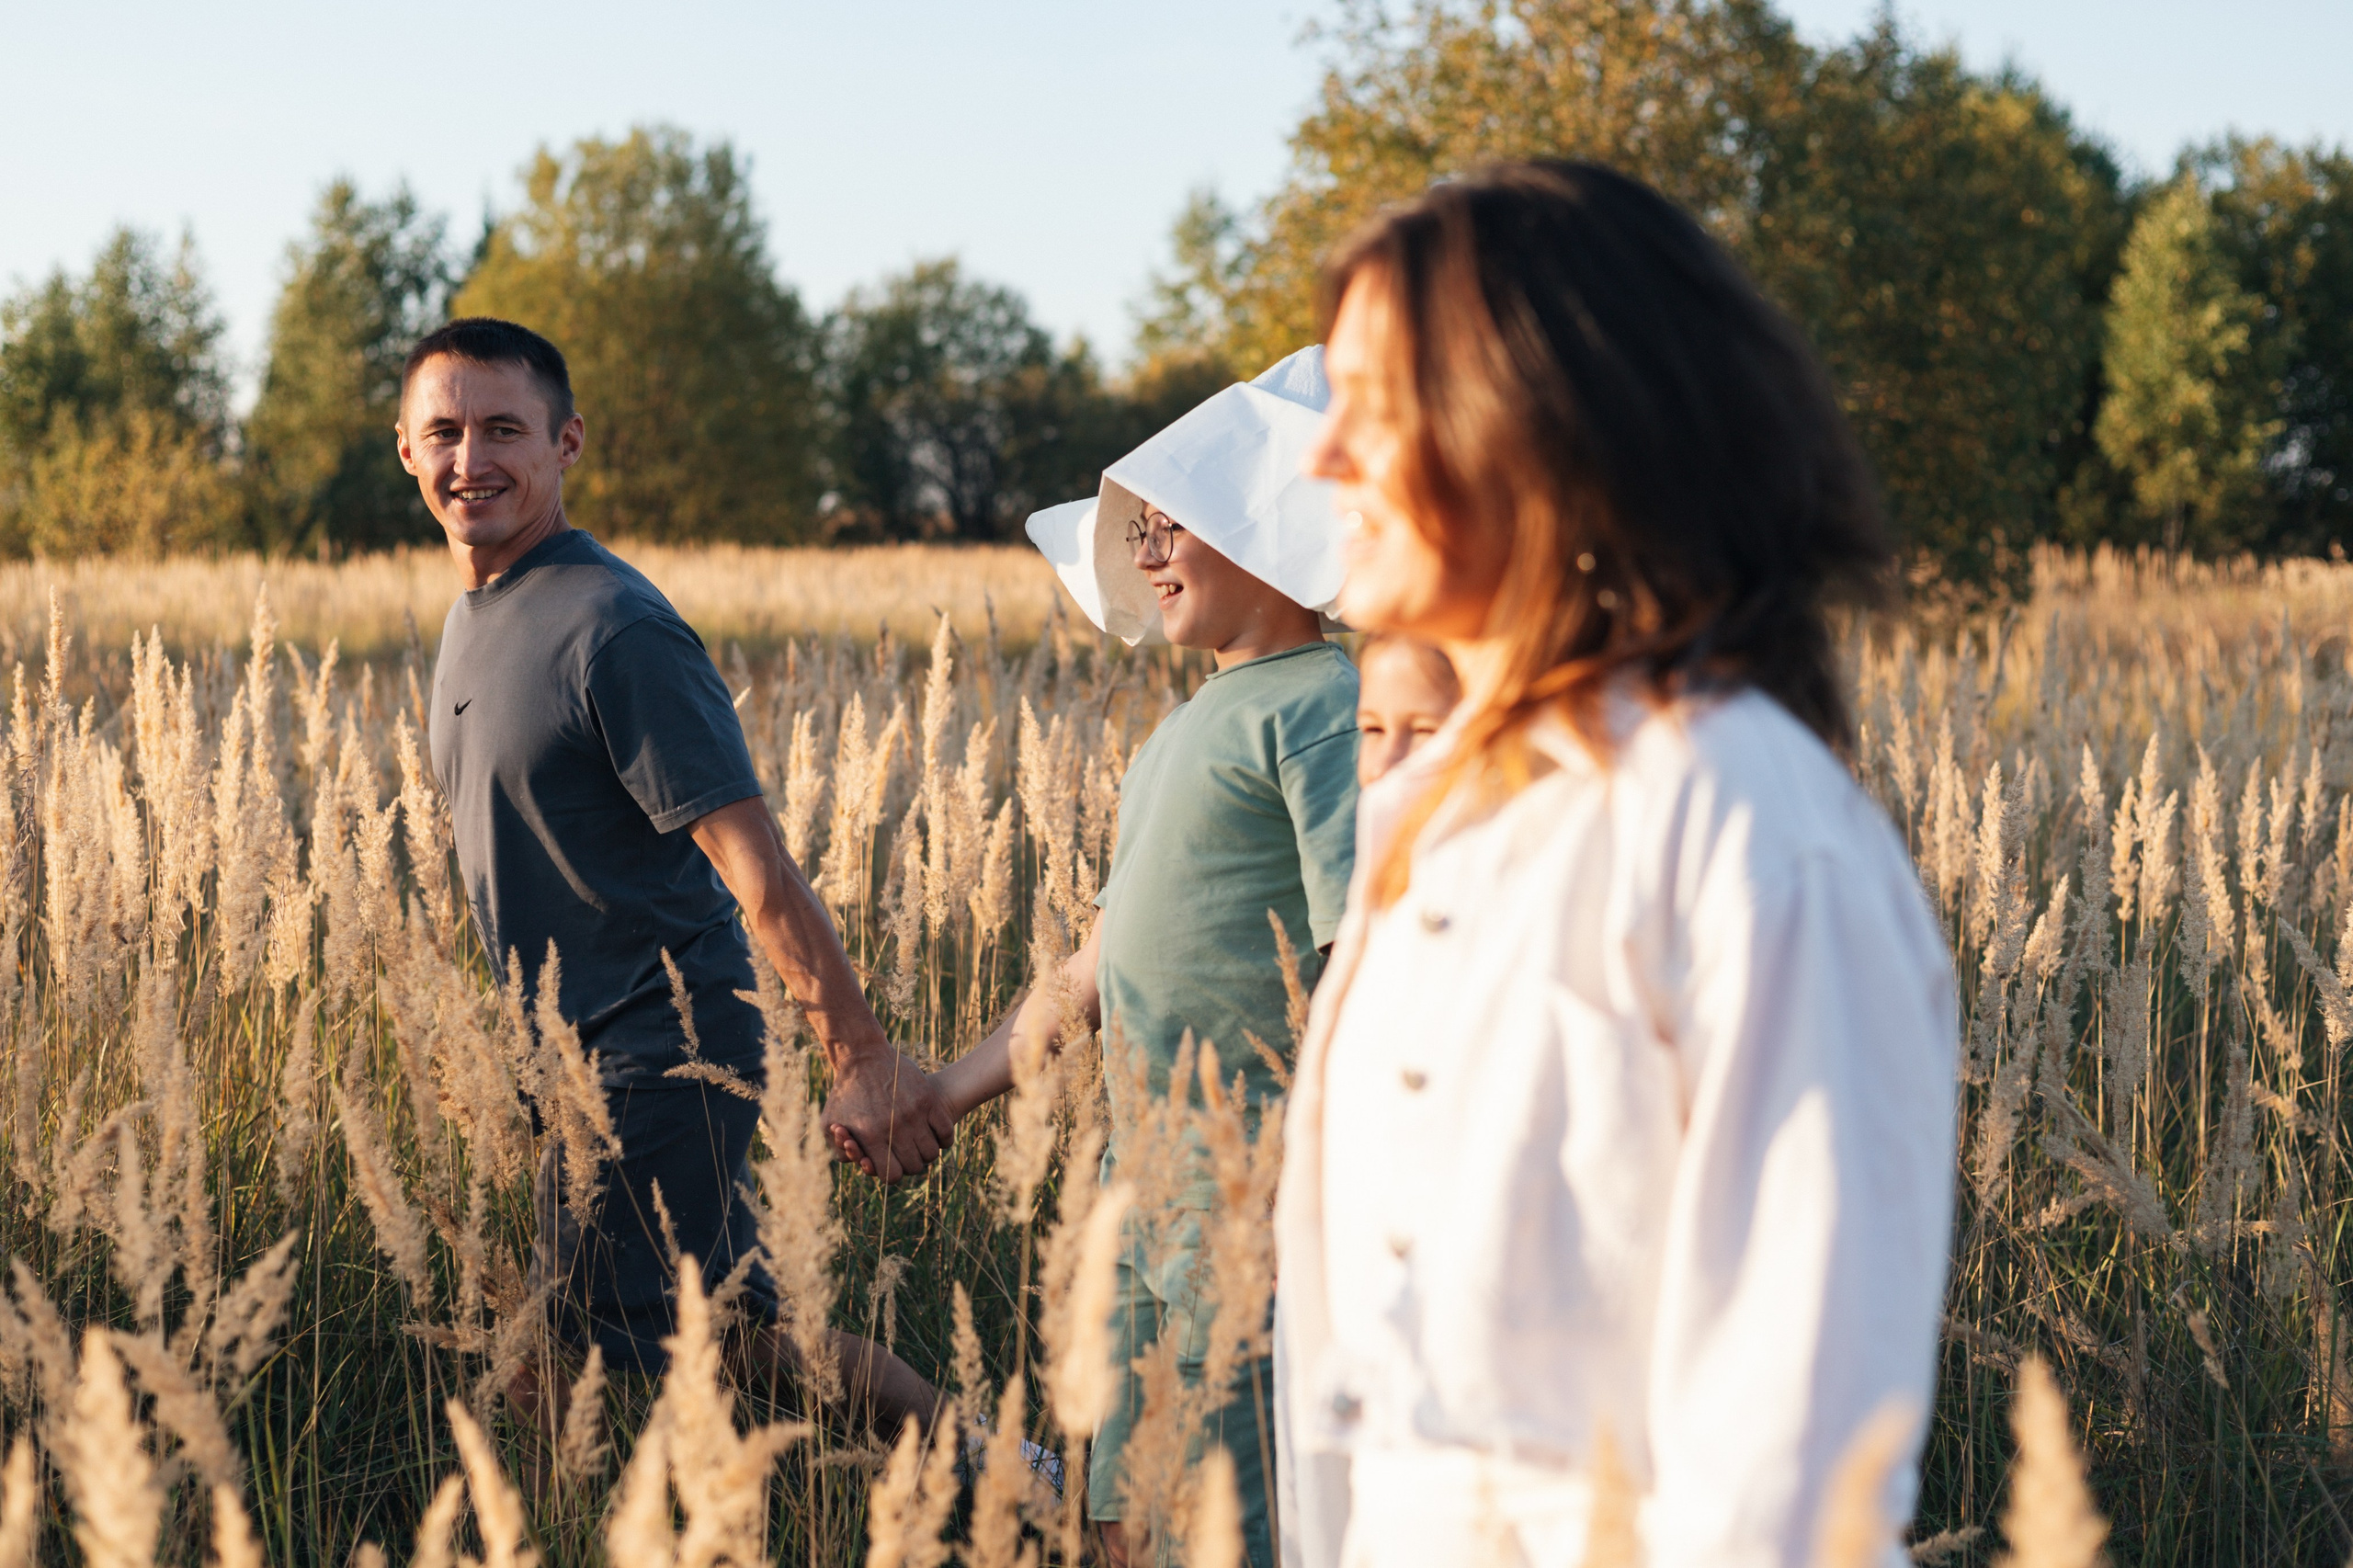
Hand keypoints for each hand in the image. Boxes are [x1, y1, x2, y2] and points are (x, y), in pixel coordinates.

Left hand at [820, 1042, 954, 1183]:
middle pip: (914, 1166)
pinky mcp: (928, 1100)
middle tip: (904, 1154)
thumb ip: (839, 1150)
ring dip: (926, 1154)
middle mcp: (895, 1127)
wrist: (863, 1057)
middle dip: (909, 1165)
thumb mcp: (829, 1122)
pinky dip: (943, 1140)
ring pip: (931, 1153)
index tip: (890, 1164)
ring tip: (918, 1145)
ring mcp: (914, 1113)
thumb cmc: (845, 1093)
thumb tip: (862, 1164)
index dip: (891, 1174)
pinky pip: (946, 1132)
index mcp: (871, 1136)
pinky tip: (934, 1135)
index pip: (892, 1176)